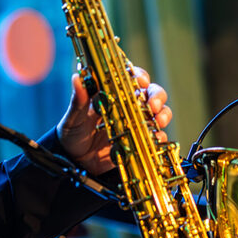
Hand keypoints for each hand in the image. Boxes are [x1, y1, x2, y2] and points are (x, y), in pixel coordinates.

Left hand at [56, 66, 172, 174]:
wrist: (75, 160)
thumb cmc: (73, 133)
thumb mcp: (74, 117)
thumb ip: (78, 100)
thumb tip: (76, 78)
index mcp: (113, 93)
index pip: (131, 77)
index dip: (139, 76)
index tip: (140, 81)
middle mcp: (128, 105)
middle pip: (151, 92)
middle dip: (157, 96)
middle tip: (153, 104)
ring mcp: (136, 123)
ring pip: (159, 112)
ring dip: (163, 114)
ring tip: (159, 121)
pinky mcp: (140, 141)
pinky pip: (156, 137)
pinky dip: (159, 136)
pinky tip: (155, 138)